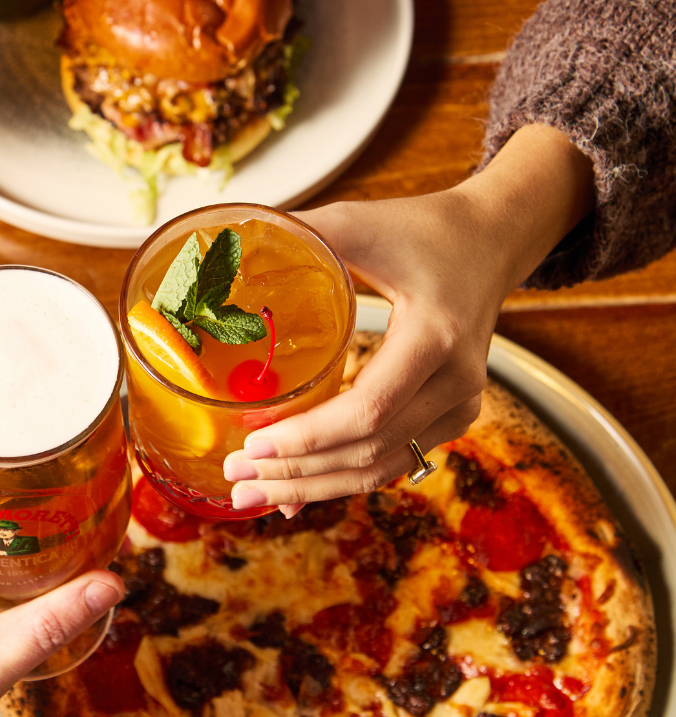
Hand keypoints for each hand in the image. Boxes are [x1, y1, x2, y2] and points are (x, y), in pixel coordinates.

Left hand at [223, 124, 594, 514]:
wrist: (491, 242)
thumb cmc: (422, 230)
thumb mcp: (360, 223)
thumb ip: (299, 232)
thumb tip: (226, 245)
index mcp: (435, 335)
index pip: (368, 408)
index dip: (307, 437)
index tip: (252, 446)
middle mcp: (456, 382)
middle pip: (369, 450)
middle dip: (297, 473)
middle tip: (237, 479)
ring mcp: (459, 406)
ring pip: (381, 467)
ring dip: (314, 487)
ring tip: (254, 494)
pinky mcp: (453, 417)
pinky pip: (393, 459)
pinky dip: (341, 477)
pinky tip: (296, 490)